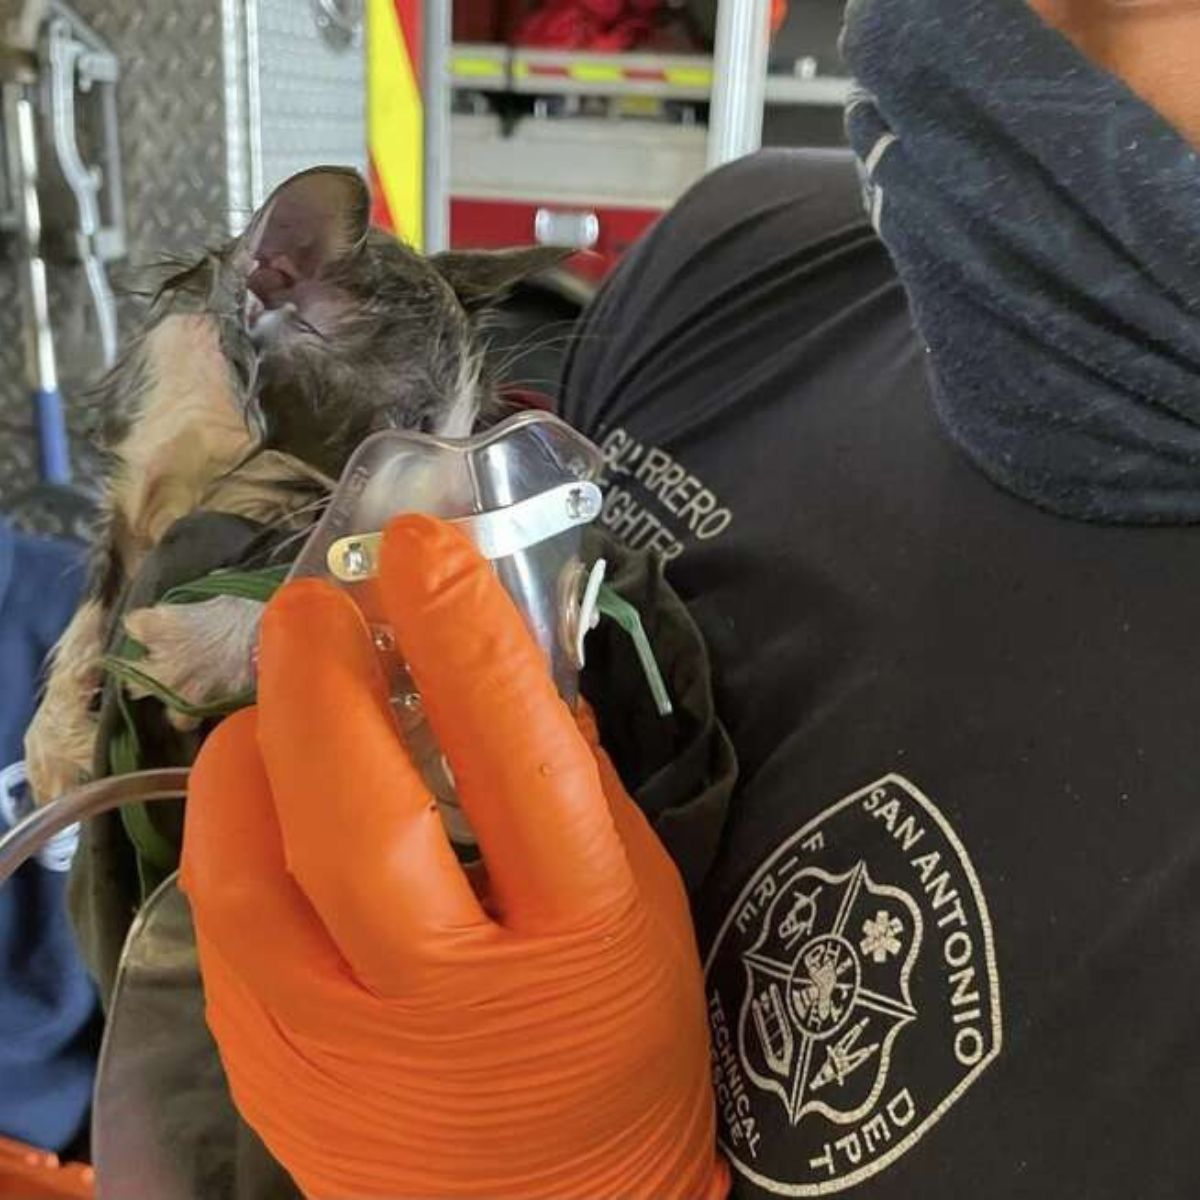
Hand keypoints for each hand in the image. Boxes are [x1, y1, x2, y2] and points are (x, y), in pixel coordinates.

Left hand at [181, 515, 727, 1198]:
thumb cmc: (624, 1044)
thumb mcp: (644, 903)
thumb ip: (577, 786)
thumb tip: (503, 672)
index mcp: (580, 931)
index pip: (517, 754)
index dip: (463, 633)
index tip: (422, 546)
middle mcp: (454, 991)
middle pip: (362, 812)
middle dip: (324, 679)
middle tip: (318, 603)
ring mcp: (347, 1044)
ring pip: (256, 870)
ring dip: (254, 748)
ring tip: (281, 688)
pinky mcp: (276, 1071)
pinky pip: (224, 923)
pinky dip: (231, 828)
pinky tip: (257, 784)